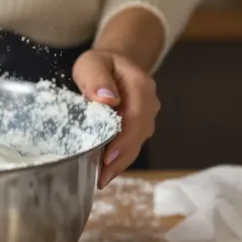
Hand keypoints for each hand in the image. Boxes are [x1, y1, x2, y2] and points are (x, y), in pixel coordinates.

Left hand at [72, 49, 159, 189]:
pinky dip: (119, 159)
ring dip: (120, 163)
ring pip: (136, 143)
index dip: (124, 138)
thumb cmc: (101, 64)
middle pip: (139, 134)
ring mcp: (146, 117)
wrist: (115, 64)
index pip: (137, 115)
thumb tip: (107, 99)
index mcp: (140, 86)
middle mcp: (149, 104)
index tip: (108, 156)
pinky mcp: (138, 127)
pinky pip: (131, 145)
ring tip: (100, 179)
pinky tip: (104, 172)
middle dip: (121, 158)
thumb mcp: (92, 63)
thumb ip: (97, 78)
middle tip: (101, 177)